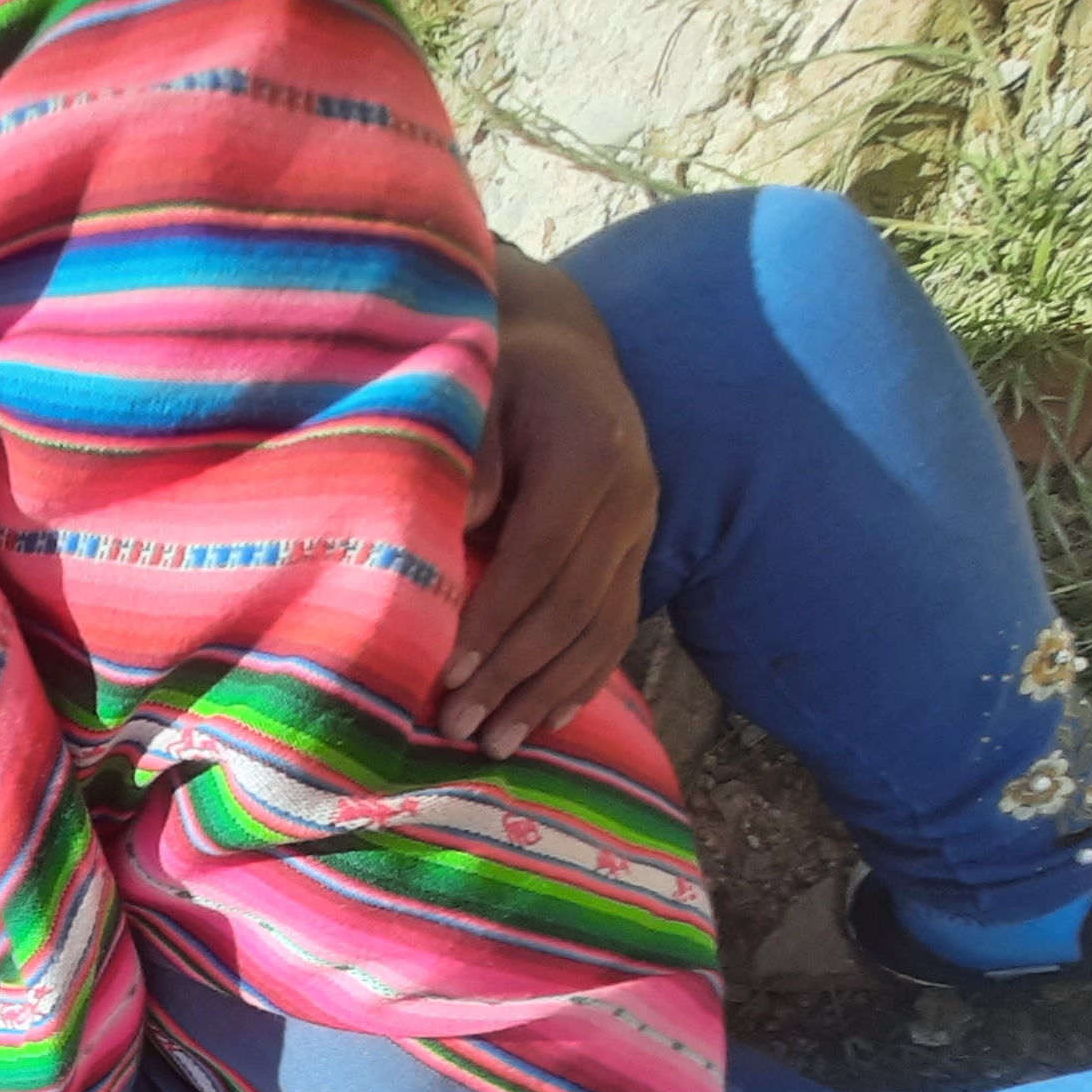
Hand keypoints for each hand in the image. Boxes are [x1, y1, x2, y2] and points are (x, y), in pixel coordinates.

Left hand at [439, 245, 658, 758]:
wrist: (564, 350)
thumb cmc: (500, 370)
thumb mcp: (476, 387)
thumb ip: (468, 452)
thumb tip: (462, 523)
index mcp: (591, 450)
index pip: (544, 552)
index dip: (498, 616)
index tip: (450, 669)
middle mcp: (630, 495)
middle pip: (574, 602)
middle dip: (514, 671)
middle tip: (458, 723)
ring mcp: (641, 527)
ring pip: (602, 626)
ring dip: (547, 691)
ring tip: (496, 741)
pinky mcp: (638, 550)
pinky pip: (618, 625)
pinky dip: (583, 676)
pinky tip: (547, 718)